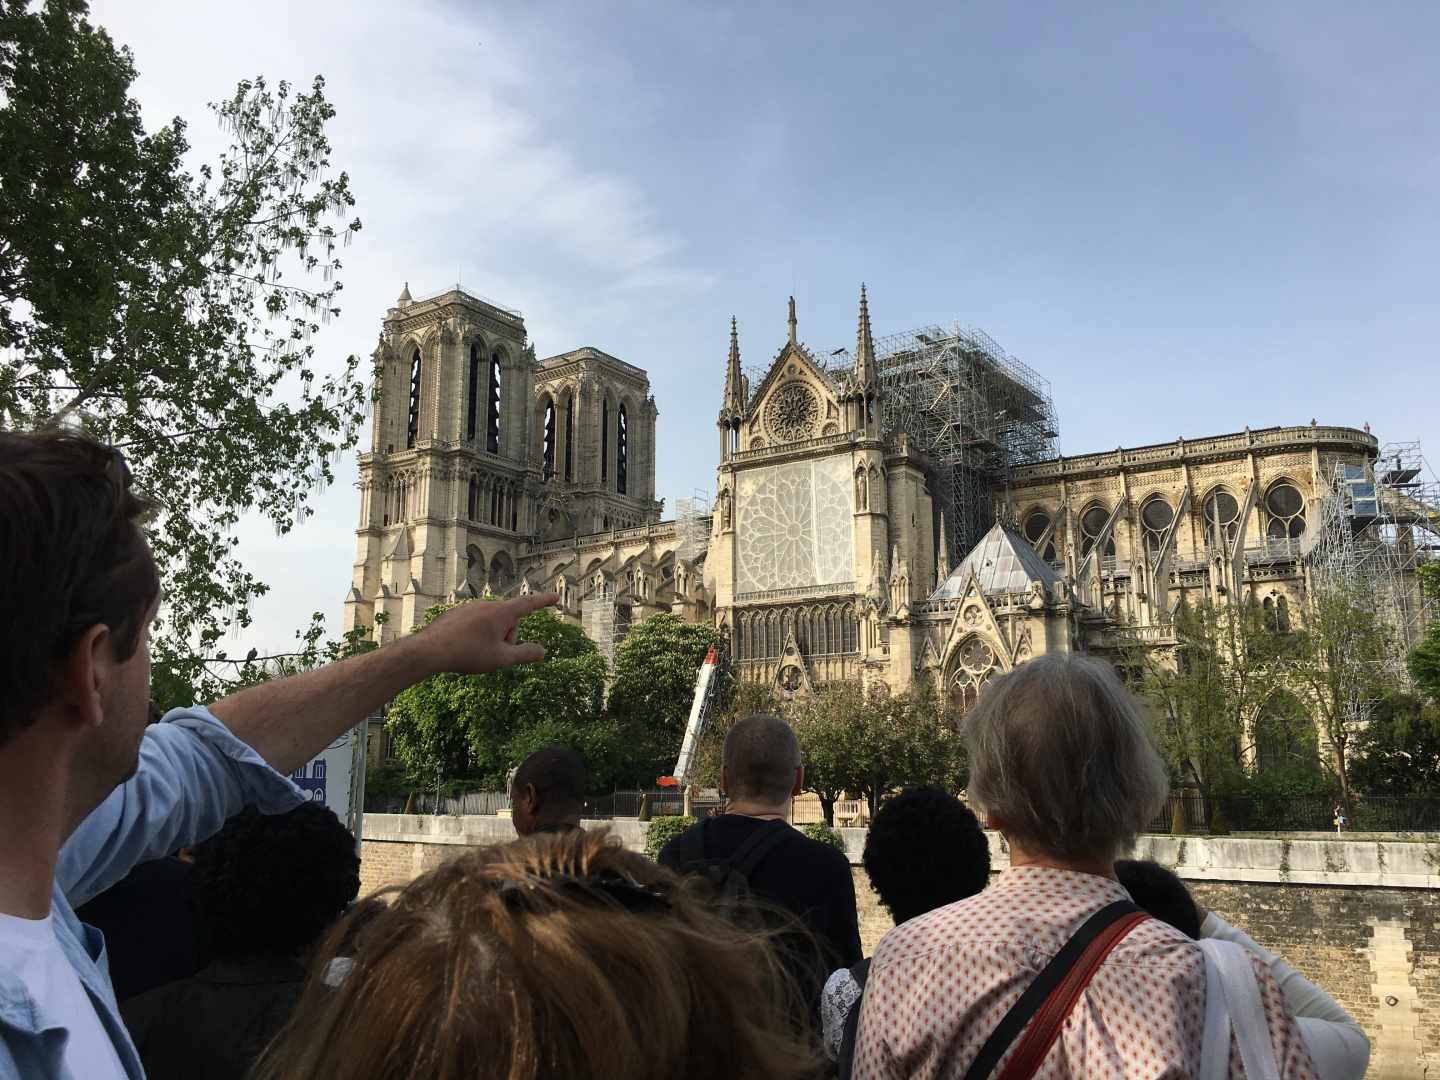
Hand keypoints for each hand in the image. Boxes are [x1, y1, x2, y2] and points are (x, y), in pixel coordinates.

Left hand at [412, 593, 558, 675]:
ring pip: (492, 623)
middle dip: (508, 636)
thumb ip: (525, 654)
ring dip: (492, 637)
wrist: (429, 650)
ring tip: (476, 653)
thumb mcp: (501, 658)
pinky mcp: (457, 614)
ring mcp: (470, 608)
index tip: (555, 597)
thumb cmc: (467, 654)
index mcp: (501, 613)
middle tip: (495, 654)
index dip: (543, 602)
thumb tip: (543, 651)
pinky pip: (476, 623)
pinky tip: (464, 648)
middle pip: (508, 620)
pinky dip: (477, 635)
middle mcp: (486, 605)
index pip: (528, 604)